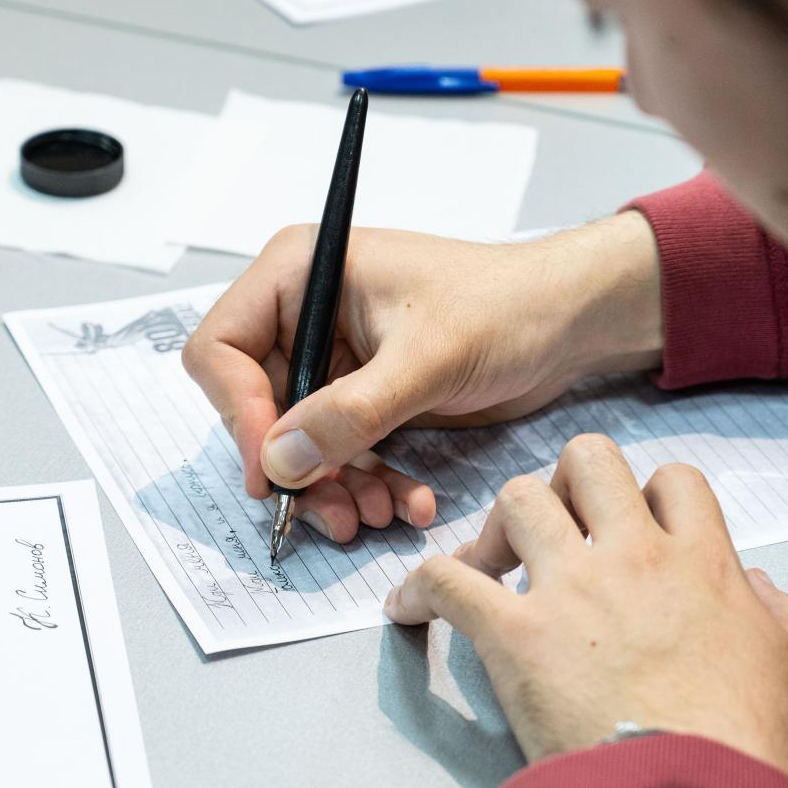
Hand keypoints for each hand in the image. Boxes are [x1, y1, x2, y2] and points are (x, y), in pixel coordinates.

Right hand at [182, 215, 662, 543]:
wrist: (567, 322)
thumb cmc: (505, 307)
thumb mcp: (426, 359)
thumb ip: (351, 411)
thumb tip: (279, 461)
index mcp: (298, 272)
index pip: (220, 350)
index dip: (238, 414)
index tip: (275, 471)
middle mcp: (303, 313)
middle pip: (255, 408)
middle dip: (298, 467)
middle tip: (338, 514)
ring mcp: (332, 358)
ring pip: (299, 443)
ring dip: (334, 487)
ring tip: (378, 515)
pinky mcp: (364, 395)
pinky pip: (341, 453)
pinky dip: (367, 483)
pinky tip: (407, 502)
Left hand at [383, 434, 787, 787]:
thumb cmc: (760, 750)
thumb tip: (757, 586)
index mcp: (705, 562)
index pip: (673, 479)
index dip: (651, 494)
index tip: (637, 531)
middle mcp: (633, 556)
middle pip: (587, 459)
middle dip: (567, 480)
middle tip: (558, 527)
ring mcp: (569, 590)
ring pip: (517, 499)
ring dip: (500, 525)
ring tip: (492, 564)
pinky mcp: (513, 636)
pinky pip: (447, 581)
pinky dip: (420, 587)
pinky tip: (408, 608)